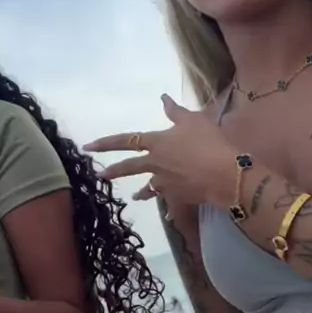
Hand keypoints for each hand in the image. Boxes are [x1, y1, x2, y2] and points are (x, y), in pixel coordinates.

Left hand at [84, 95, 236, 207]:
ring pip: (148, 188)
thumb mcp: (194, 120)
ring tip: (134, 197)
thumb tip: (162, 98)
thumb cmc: (208, 142)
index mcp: (157, 143)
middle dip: (112, 170)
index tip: (88, 146)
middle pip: (129, 167)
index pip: (126, 140)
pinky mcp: (178, 197)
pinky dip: (170, 208)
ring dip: (141, 193)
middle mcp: (156, 164)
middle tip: (98, 174)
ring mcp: (165, 183)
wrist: (225, 174)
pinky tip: (170, 214)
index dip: (106, 142)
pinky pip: (171, 203)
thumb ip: (176, 111)